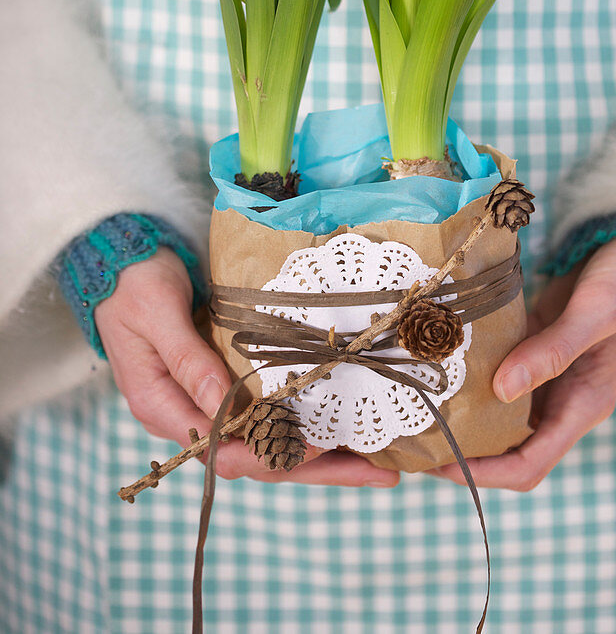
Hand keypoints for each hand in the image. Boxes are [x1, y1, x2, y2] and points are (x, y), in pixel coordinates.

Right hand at [95, 247, 398, 487]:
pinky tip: (341, 424)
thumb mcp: (157, 312)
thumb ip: (189, 360)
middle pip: (257, 456)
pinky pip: (267, 412)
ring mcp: (206, 399)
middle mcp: (186, 413)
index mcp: (161, 405)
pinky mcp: (223, 380)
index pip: (223, 452)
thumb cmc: (133, 281)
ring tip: (375, 461)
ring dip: (319, 452)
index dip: (273, 454)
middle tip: (377, 475)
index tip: (319, 447)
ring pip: (267, 440)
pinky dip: (303, 421)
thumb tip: (224, 409)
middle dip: (316, 467)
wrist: (122, 255)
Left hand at [431, 233, 615, 490]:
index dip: (484, 472)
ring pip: (500, 412)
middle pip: (508, 447)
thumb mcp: (595, 312)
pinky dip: (472, 373)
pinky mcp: (536, 347)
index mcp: (583, 404)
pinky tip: (439, 363)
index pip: (529, 464)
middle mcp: (563, 398)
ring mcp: (548, 374)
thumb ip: (553, 351)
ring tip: (415, 403)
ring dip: (464, 412)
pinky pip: (500, 372)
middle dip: (464, 450)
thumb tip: (501, 390)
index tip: (439, 462)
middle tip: (414, 435)